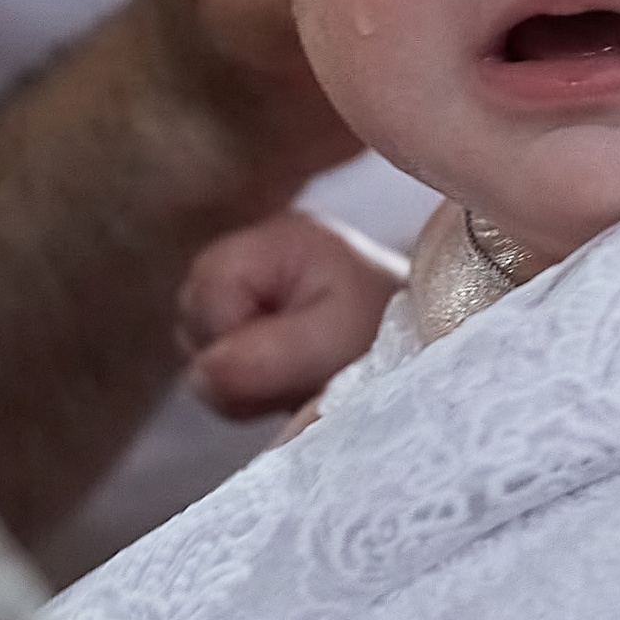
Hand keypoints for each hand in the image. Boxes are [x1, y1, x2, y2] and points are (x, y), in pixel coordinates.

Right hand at [177, 207, 403, 420]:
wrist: (427, 350)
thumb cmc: (389, 336)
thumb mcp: (334, 345)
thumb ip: (266, 357)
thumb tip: (203, 372)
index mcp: (279, 238)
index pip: (207, 293)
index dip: (234, 339)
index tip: (287, 358)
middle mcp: (256, 251)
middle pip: (192, 313)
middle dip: (232, 360)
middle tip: (295, 372)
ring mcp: (251, 282)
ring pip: (197, 341)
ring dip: (239, 375)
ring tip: (299, 375)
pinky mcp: (254, 314)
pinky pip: (215, 359)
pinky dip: (245, 381)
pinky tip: (289, 378)